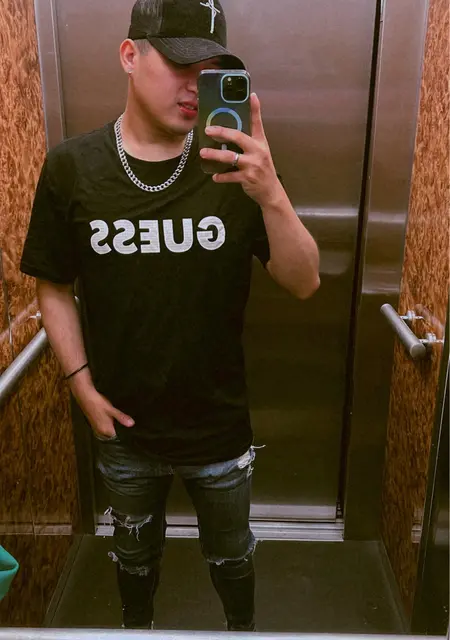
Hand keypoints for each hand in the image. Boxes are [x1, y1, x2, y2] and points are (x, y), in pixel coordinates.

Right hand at [70, 379, 134, 439]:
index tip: (130, 431)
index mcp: (105, 430)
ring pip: (106, 431)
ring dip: (112, 427)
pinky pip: (103, 427)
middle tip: (127, 426)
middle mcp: (100, 431)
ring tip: (121, 422)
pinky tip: (112, 419)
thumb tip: (132, 424)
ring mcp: (96, 427)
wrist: (85, 397)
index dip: (122, 434)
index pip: (116, 437)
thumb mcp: (111, 410)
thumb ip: (121, 417)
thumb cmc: (98, 403)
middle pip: (111, 435)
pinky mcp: (94, 423)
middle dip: (117, 431)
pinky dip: (107, 425)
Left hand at [200, 93, 282, 207]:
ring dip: (215, 155)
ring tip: (203, 153)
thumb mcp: (260, 151)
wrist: (270, 191)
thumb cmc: (262, 168)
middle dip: (222, 132)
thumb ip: (250, 138)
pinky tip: (214, 176)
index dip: (255, 108)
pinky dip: (221, 177)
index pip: (257, 122)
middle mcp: (257, 151)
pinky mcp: (247, 178)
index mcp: (260, 142)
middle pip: (238, 137)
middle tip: (208, 130)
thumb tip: (235, 128)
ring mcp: (252, 165)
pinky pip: (230, 176)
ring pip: (230, 157)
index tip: (251, 95)